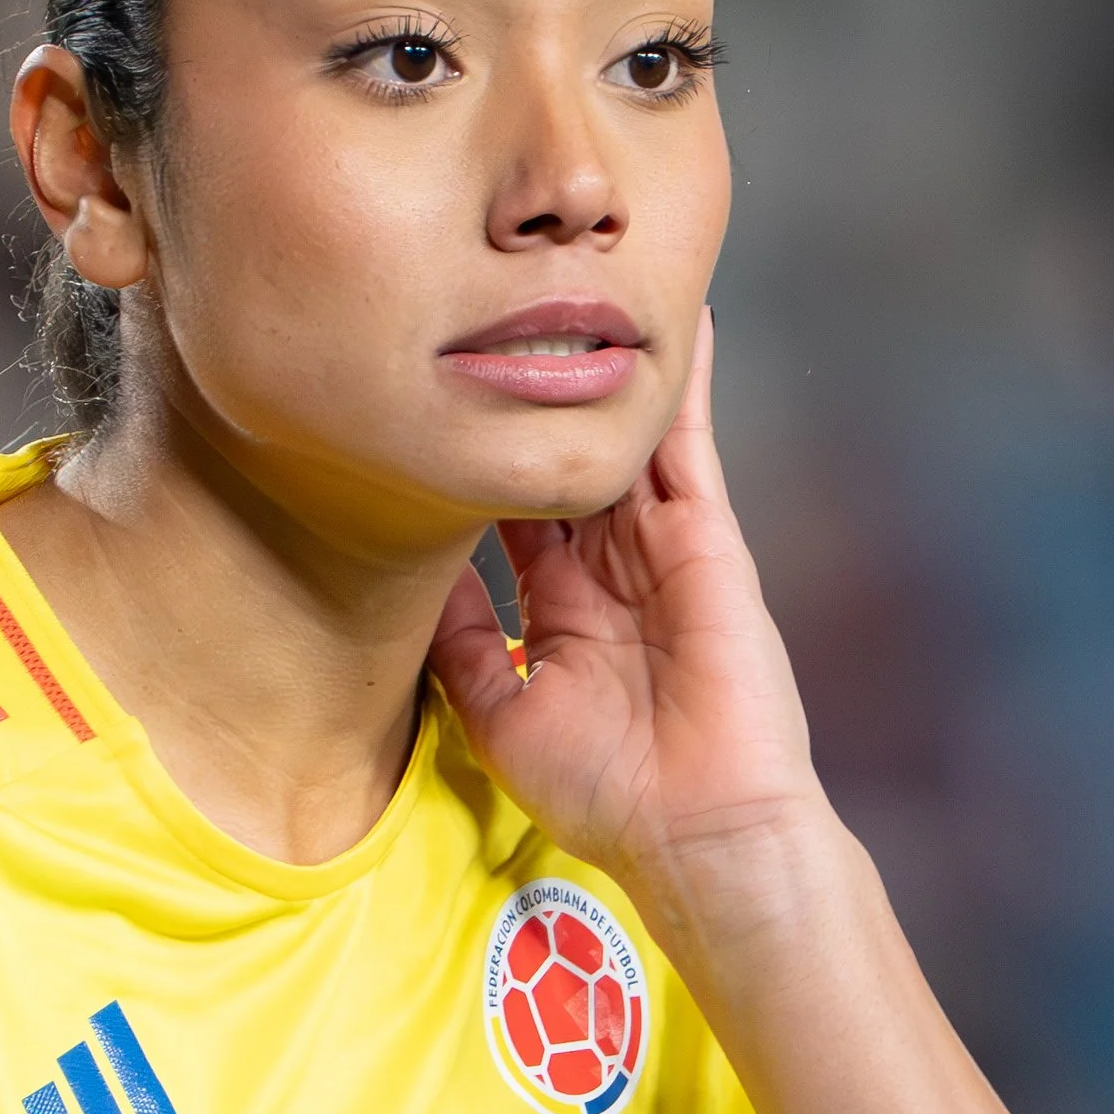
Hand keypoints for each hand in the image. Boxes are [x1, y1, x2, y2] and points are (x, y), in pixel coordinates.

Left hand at [428, 310, 830, 913]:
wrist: (696, 828)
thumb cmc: (606, 794)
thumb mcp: (497, 714)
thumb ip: (456, 643)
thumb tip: (408, 573)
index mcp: (560, 608)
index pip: (507, 510)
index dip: (472, 458)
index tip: (423, 404)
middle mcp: (609, 566)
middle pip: (561, 456)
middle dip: (532, 394)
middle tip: (485, 312)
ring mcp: (660, 545)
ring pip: (622, 436)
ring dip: (601, 367)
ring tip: (573, 285)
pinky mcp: (705, 537)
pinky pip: (688, 443)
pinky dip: (683, 381)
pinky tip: (674, 315)